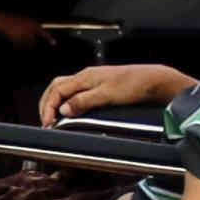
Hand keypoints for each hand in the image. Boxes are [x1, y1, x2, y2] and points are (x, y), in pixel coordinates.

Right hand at [41, 62, 192, 119]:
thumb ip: (83, 102)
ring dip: (56, 102)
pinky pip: (76, 92)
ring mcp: (93, 81)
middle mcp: (86, 77)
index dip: (48, 107)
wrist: (154, 80)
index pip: (56, 90)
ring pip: (65, 89)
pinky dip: (68, 102)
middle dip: (47, 103)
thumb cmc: (134, 85)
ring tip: (55, 117)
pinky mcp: (100, 86)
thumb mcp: (107, 95)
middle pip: (57, 87)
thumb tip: (63, 109)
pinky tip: (72, 111)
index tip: (48, 123)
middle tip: (45, 120)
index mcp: (85, 77)